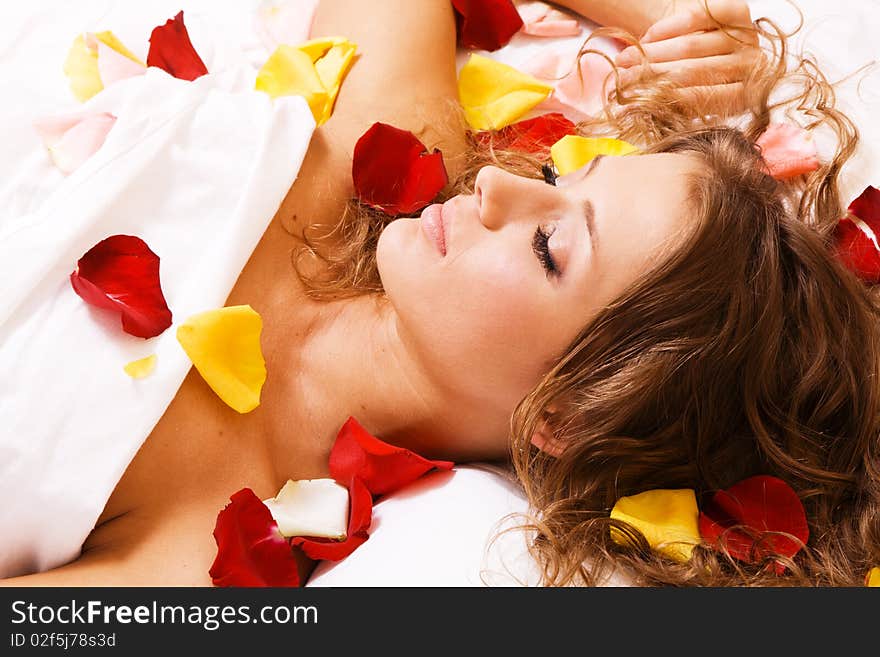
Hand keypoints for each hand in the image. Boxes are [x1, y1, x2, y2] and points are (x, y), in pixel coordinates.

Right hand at [613, 0, 762, 113]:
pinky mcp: (737, 11)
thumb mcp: (684, 100)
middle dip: (653, 75)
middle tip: (623, 78)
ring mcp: (748, 37)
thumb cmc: (691, 80)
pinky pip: (697, 17)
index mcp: (743, 98)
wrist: (704, 44)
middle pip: (695, 71)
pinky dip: (668, 28)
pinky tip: (647, 37)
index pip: (700, 98)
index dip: (664, 98)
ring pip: (692, 45)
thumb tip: (627, 110)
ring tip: (625, 59)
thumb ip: (666, 105)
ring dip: (653, 53)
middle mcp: (752, 67)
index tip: (632, 100)